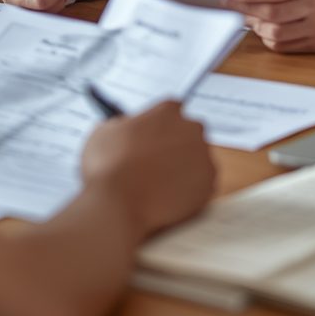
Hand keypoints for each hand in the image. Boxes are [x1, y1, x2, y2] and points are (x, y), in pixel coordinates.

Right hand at [81, 101, 214, 238]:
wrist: (118, 205)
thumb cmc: (107, 168)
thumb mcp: (104, 132)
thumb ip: (121, 125)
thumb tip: (124, 128)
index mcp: (168, 110)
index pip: (172, 110)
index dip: (162, 126)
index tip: (154, 139)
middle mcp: (191, 127)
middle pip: (190, 132)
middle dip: (177, 145)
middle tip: (158, 164)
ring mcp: (203, 154)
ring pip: (198, 159)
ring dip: (184, 168)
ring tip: (160, 186)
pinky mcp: (210, 181)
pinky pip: (203, 183)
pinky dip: (190, 190)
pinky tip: (170, 198)